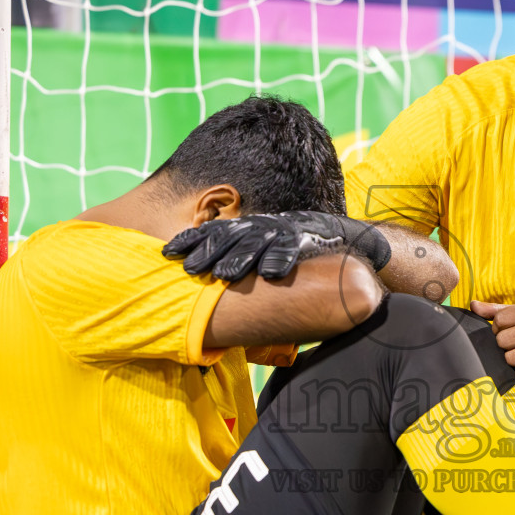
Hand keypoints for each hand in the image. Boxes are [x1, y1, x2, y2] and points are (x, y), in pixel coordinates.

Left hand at [164, 212, 390, 281]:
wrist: (346, 238)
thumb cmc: (302, 251)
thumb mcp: (268, 253)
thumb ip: (245, 264)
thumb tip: (213, 288)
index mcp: (251, 228)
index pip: (215, 230)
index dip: (191, 239)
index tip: (167, 251)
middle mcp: (265, 226)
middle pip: (230, 236)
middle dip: (207, 251)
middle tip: (188, 268)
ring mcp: (286, 229)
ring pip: (256, 242)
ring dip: (238, 258)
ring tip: (223, 276)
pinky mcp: (308, 238)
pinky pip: (291, 249)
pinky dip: (280, 259)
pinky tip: (270, 274)